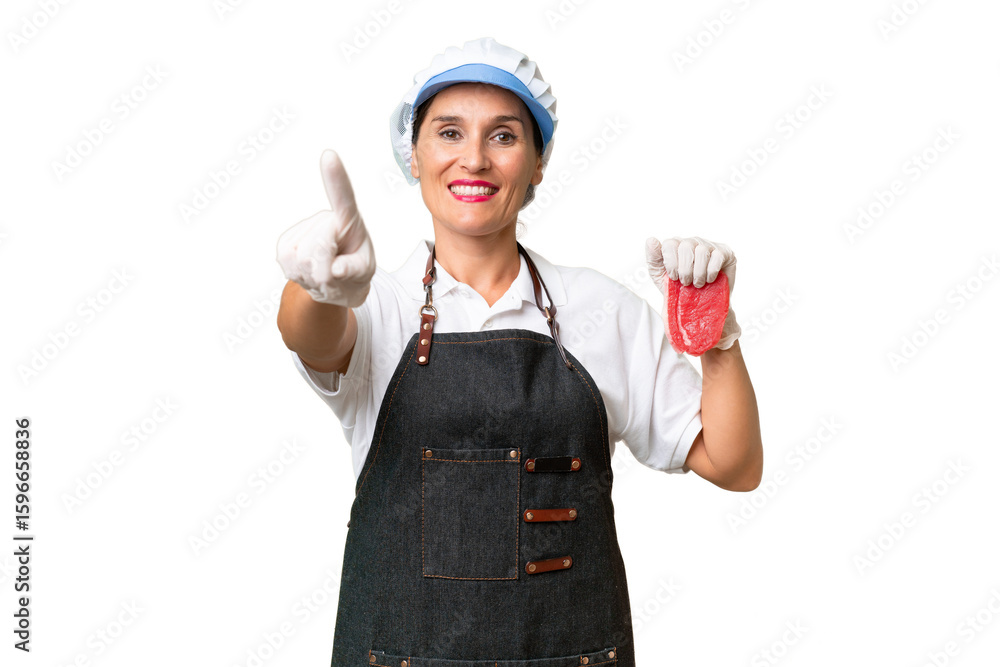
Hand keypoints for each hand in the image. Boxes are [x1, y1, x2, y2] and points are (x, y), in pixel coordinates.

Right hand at [276, 150, 375, 306]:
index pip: (343, 197)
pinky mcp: (285, 243)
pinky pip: (287, 262)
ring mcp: (302, 230)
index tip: (329, 156)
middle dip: (326, 268)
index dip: (335, 177)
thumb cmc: (354, 270)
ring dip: (314, 274)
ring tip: (324, 270)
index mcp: (349, 220)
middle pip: (317, 247)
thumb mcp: (364, 271)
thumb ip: (354, 269)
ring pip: (301, 258)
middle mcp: (323, 219)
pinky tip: (309, 271)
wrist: (336, 283)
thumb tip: (336, 269)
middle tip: (335, 271)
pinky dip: (300, 274)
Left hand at [645, 236, 740, 350]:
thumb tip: (650, 240)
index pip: (670, 244)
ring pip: (702, 251)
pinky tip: (709, 280)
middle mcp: (691, 241)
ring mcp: (708, 245)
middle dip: (684, 269)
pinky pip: (717, 256)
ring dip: (698, 272)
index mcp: (675, 245)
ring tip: (697, 284)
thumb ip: (653, 258)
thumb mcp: (660, 275)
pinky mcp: (724, 252)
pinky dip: (711, 271)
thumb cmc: (677, 288)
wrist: (698, 304)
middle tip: (686, 283)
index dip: (671, 262)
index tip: (673, 277)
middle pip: (686, 246)